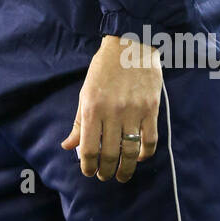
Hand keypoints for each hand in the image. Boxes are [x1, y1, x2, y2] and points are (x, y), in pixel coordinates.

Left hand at [61, 35, 160, 182]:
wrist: (130, 44)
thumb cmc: (104, 68)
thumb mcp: (86, 92)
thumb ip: (79, 122)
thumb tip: (68, 146)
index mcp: (92, 108)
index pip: (89, 148)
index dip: (88, 166)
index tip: (88, 172)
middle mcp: (112, 112)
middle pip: (110, 154)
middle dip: (106, 171)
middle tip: (105, 176)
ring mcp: (134, 111)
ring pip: (131, 152)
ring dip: (126, 169)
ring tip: (122, 175)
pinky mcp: (151, 109)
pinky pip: (150, 140)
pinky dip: (145, 154)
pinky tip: (139, 157)